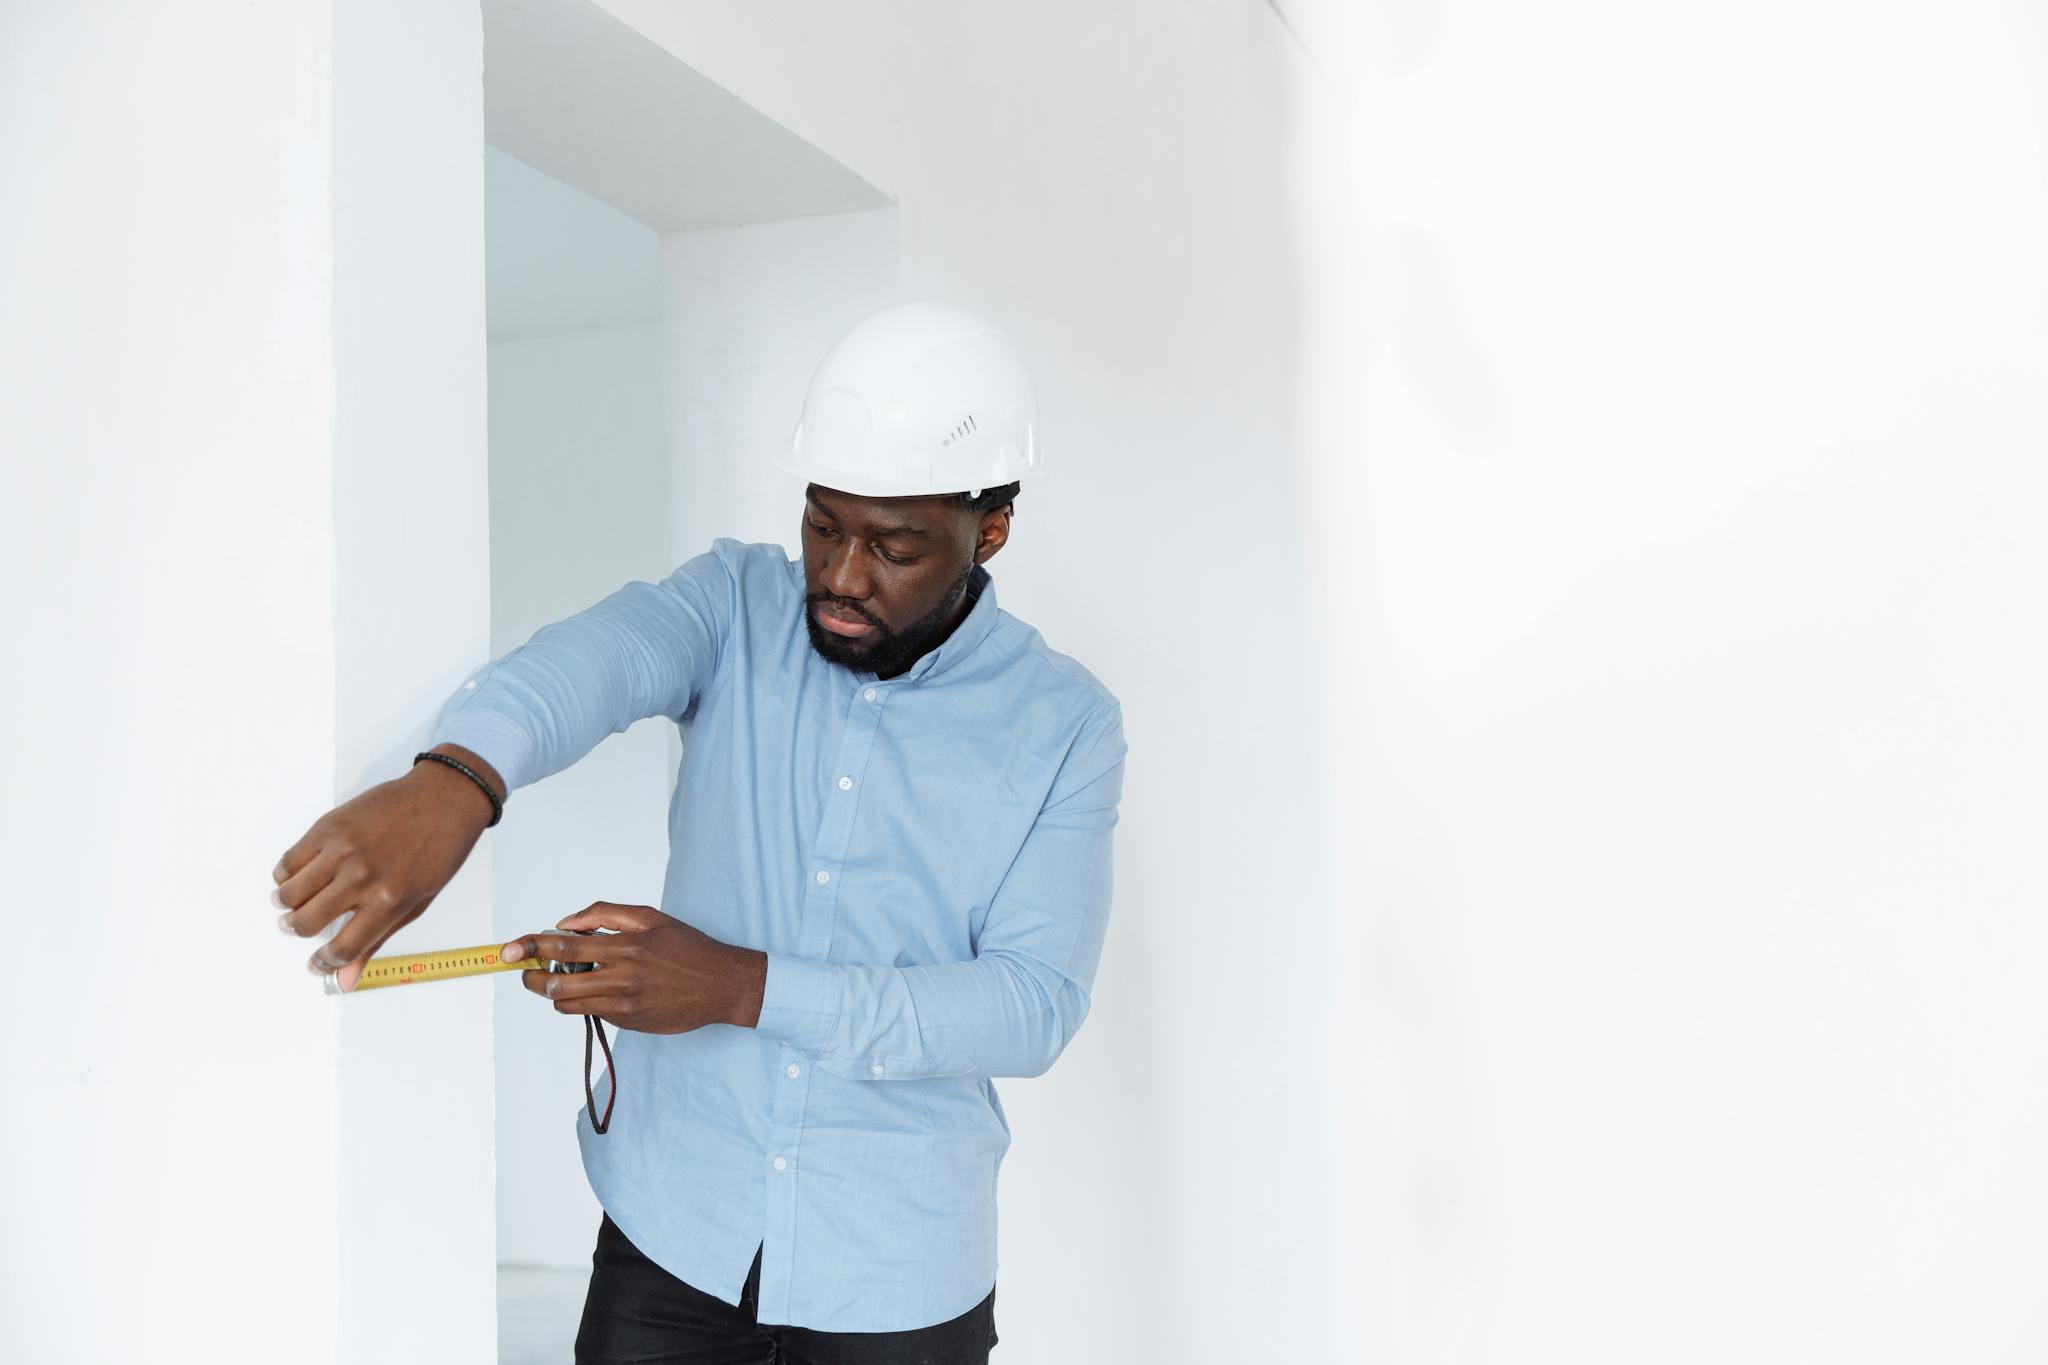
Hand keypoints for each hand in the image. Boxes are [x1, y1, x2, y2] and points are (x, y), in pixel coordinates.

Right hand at [272, 745, 501, 989]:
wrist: (443, 799)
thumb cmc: (437, 851)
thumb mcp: (418, 902)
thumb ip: (377, 940)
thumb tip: (345, 981)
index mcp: (389, 901)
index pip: (343, 949)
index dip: (325, 963)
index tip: (318, 964)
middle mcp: (362, 878)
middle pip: (307, 922)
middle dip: (297, 931)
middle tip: (296, 926)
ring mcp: (342, 850)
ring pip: (290, 892)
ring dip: (285, 904)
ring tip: (289, 903)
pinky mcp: (328, 826)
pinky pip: (289, 860)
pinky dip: (285, 874)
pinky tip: (295, 876)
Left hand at [504, 902, 767, 1033]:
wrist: (722, 986)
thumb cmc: (687, 947)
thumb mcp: (650, 917)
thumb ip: (605, 914)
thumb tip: (566, 924)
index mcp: (625, 946)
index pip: (563, 946)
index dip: (531, 946)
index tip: (511, 950)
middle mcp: (621, 977)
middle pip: (556, 983)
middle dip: (532, 977)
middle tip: (528, 971)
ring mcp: (623, 1004)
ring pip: (568, 1003)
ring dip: (555, 992)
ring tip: (562, 979)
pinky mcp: (628, 1022)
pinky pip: (591, 1012)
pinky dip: (585, 1000)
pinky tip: (598, 988)